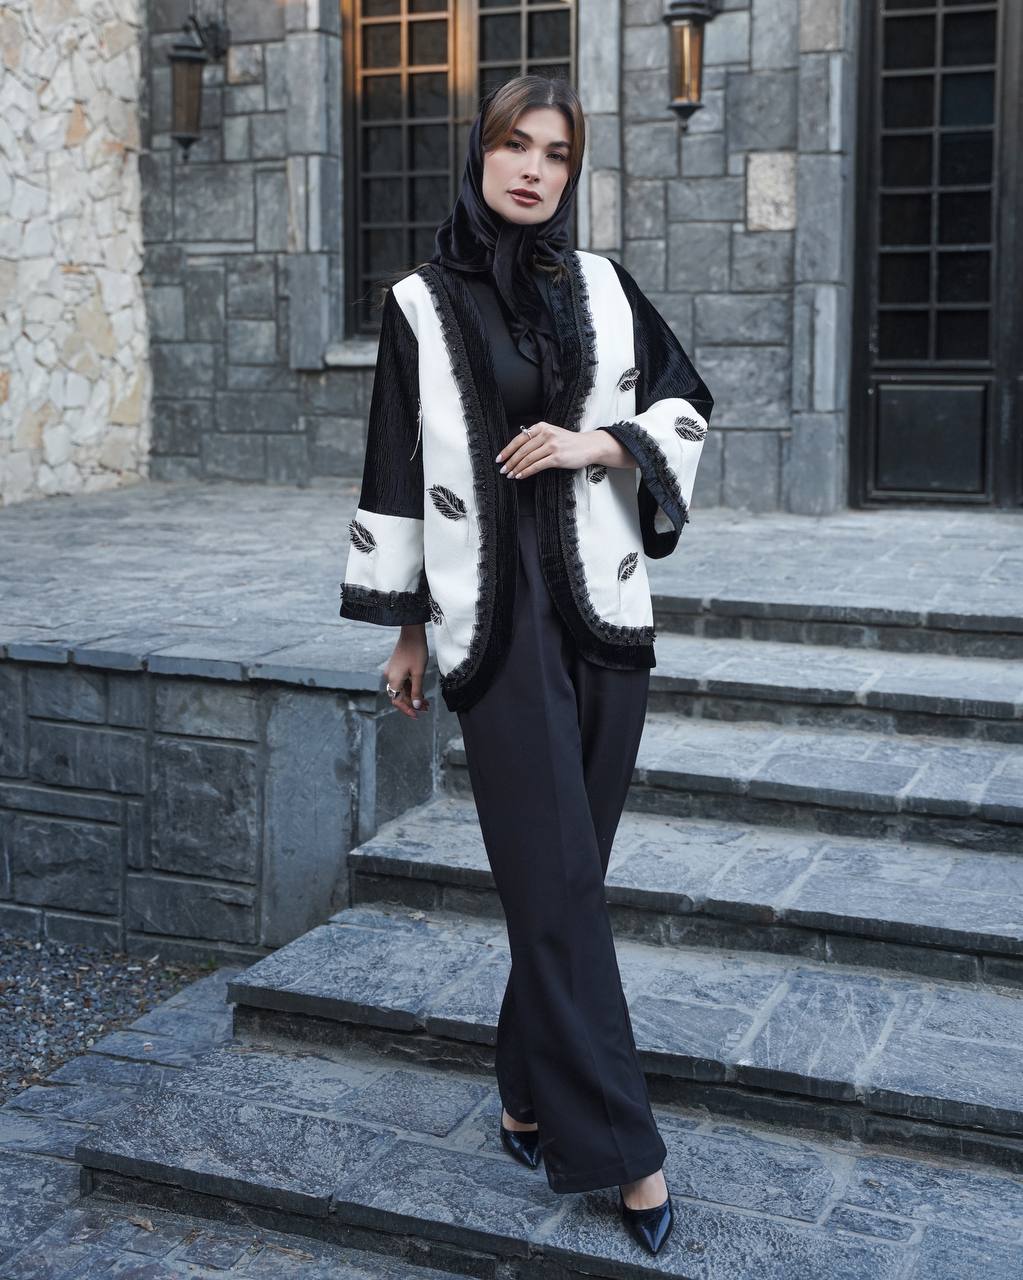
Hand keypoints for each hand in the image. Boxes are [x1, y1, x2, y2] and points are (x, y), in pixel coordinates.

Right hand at [384, 624, 430, 719]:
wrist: (412, 633)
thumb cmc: (416, 651)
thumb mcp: (419, 673)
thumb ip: (417, 691)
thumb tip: (416, 705)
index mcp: (394, 679)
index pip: (397, 701)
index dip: (407, 709)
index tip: (417, 715)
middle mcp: (390, 677)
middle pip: (400, 696)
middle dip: (413, 703)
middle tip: (426, 708)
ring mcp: (393, 672)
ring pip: (402, 689)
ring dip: (413, 696)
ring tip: (427, 702)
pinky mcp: (397, 667)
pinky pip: (403, 682)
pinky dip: (412, 688)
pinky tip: (421, 691)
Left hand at [496, 422, 623, 478]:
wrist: (588, 446)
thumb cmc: (569, 442)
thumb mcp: (552, 434)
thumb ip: (537, 438)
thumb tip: (518, 450)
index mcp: (542, 427)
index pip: (519, 439)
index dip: (507, 450)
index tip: (500, 458)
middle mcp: (546, 434)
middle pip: (522, 450)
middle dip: (510, 461)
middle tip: (503, 470)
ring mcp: (551, 445)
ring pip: (528, 458)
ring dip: (517, 468)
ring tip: (510, 475)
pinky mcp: (557, 457)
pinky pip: (537, 466)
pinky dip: (526, 472)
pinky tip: (520, 476)